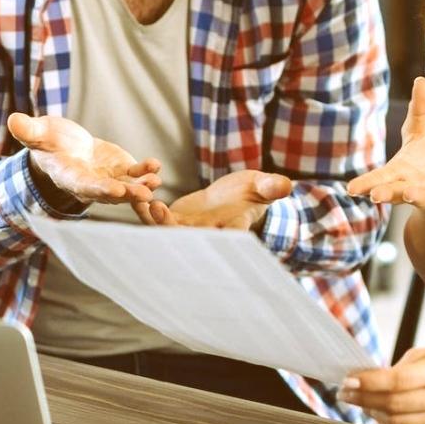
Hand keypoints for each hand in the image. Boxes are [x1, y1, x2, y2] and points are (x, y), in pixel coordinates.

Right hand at [8, 112, 160, 207]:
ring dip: (142, 186)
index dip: (100, 189)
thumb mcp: (39, 133)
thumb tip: (13, 119)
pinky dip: (146, 171)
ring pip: (126, 188)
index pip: (85, 186)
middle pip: (110, 193)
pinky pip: (135, 174)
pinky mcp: (120, 171)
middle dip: (127, 194)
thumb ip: (29, 131)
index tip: (115, 190)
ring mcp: (108, 179)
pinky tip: (155, 165)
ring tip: (156, 181)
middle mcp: (90, 184)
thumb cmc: (48, 141)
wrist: (65, 146)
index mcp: (69, 177)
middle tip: (144, 194)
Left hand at [135, 169, 291, 229]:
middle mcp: (206, 235)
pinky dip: (147, 209)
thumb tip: (286, 185)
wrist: (236, 196)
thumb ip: (271, 187)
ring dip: (154, 218)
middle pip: (186, 237)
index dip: (210, 238)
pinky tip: (138, 195)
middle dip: (171, 228)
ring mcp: (188, 230)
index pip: (222, 239)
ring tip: (146, 200)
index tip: (197, 232)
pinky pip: (156, 218)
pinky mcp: (175, 220)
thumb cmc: (254, 191)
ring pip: (166, 230)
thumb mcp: (263, 186)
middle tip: (160, 211)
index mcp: (230, 230)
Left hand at [341, 347, 424, 423]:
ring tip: (365, 403)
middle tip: (347, 393)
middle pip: (392, 404)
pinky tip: (384, 416)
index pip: (396, 380)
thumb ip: (401, 367)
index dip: (368, 382)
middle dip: (363, 399)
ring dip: (374, 414)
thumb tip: (369, 380)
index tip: (349, 380)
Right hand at [345, 77, 424, 212]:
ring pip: (420, 198)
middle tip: (374, 195)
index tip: (351, 188)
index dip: (365, 183)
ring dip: (413, 196)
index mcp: (398, 173)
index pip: (379, 177)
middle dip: (385, 193)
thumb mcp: (420, 132)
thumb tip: (420, 79)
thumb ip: (419, 110)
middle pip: (394, 192)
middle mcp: (410, 188)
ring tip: (408, 193)